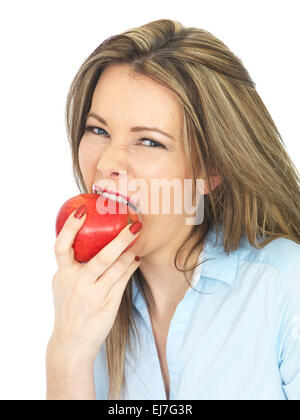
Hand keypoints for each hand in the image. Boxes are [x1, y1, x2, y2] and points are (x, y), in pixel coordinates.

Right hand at [48, 207, 141, 363]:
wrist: (71, 343)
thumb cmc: (67, 309)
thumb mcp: (61, 285)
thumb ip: (68, 266)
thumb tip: (77, 242)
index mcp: (63, 275)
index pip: (61, 247)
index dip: (70, 227)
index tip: (82, 210)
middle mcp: (77, 284)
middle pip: (100, 257)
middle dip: (119, 239)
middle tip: (133, 224)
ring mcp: (94, 295)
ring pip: (117, 268)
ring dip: (129, 252)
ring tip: (138, 238)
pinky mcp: (108, 304)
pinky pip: (123, 280)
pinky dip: (131, 266)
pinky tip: (136, 257)